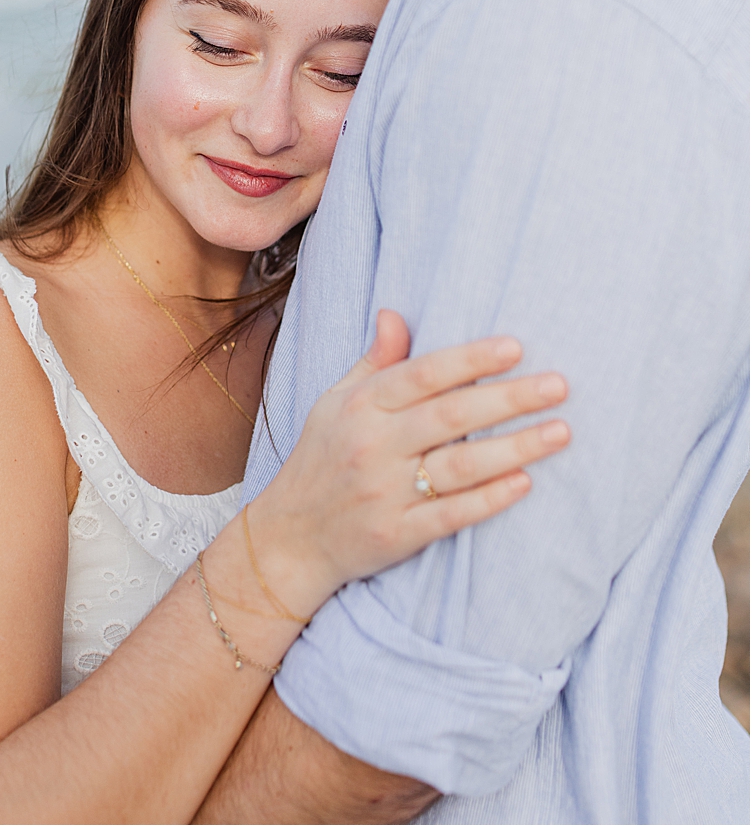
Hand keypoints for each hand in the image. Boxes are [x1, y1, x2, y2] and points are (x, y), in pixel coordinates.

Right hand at [249, 309, 571, 614]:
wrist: (291, 536)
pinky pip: (451, 514)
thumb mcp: (335, 403)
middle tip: (559, 386)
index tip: (516, 347)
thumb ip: (374, 363)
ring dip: (515, 448)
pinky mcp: (398, 533)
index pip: (421, 375)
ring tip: (560, 432)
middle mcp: (372, 446)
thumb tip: (395, 314)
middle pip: (450, 416)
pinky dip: (489, 499)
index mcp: (358, 408)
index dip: (469, 359)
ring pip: (459, 465)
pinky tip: (524, 483)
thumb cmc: (320, 460)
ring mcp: (385, 492)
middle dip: (509, 398)